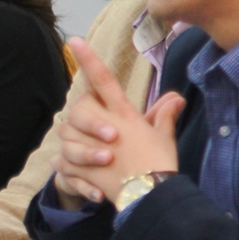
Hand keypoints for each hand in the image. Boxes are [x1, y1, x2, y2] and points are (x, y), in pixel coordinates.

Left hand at [53, 37, 184, 204]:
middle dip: (81, 115)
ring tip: (89, 153)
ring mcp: (93, 145)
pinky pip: (62, 158)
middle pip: (80, 106)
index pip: (105, 80)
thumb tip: (176, 98)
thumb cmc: (160, 166)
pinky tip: (81, 172)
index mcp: (126, 115)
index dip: (89, 59)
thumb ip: (164, 115)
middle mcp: (108, 126)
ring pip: (66, 131)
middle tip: (92, 130)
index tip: (74, 41)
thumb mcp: (163, 138)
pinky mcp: (84, 166)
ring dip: (72, 141)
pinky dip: (68, 165)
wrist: (152, 198)